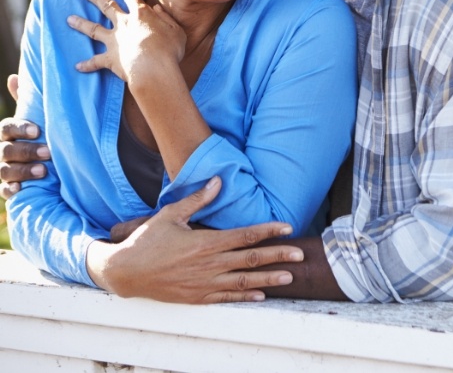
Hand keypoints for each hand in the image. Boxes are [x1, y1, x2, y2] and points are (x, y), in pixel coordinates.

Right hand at [0, 74, 50, 198]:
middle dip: (27, 151)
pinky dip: (11, 189)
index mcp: (6, 132)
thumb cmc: (38, 134)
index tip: (37, 130)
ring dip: (23, 171)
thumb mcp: (34, 117)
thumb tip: (13, 77)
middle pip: (7, 150)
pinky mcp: (6, 187)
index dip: (20, 129)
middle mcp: (1, 150)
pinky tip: (21, 188)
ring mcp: (2, 169)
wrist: (44, 162)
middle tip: (48, 152)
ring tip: (43, 171)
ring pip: (4, 170)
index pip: (6, 128)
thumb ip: (26, 101)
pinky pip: (3, 190)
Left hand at [67, 0, 186, 82]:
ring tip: (69, 19)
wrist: (153, 68)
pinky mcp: (110, 59)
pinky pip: (96, 61)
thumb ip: (166, 18)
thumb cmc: (169, 49)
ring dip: (81, 23)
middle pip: (107, 7)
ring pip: (94, 29)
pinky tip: (77, 66)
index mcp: (141, 15)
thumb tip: (157, 9)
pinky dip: (87, 64)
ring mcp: (115, 41)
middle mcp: (124, 24)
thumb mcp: (176, 30)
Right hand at [87, 176, 303, 303]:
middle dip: (278, 256)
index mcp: (205, 242)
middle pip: (251, 261)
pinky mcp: (197, 297)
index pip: (245, 236)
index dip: (268, 231)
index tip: (287, 228)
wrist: (126, 272)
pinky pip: (227, 298)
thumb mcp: (171, 213)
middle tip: (300, 255)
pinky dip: (246, 297)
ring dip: (268, 279)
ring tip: (289, 277)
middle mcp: (209, 265)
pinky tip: (261, 296)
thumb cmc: (148, 240)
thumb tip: (218, 180)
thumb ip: (197, 198)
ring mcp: (204, 284)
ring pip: (244, 282)